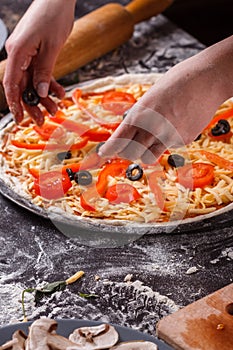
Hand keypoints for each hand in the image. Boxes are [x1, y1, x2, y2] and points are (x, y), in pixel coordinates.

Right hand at [3, 0, 75, 124]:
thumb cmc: (53, 16)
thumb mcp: (51, 47)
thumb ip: (44, 71)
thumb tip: (40, 93)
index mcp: (17, 52)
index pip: (11, 84)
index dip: (14, 104)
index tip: (20, 119)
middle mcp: (19, 54)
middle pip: (22, 86)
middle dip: (32, 105)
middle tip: (42, 121)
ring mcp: (27, 54)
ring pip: (32, 82)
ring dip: (43, 97)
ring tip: (55, 109)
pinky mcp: (36, 53)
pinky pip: (40, 73)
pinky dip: (49, 84)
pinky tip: (60, 93)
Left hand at [99, 36, 232, 162]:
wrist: (207, 79)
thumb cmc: (177, 83)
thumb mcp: (151, 97)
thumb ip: (140, 117)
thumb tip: (131, 132)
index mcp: (140, 113)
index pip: (119, 139)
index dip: (109, 149)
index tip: (104, 153)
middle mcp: (152, 128)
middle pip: (131, 153)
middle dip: (127, 152)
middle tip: (129, 146)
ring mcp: (168, 136)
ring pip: (148, 157)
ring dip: (145, 152)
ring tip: (151, 139)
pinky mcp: (182, 140)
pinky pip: (167, 148)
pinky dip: (166, 142)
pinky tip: (174, 125)